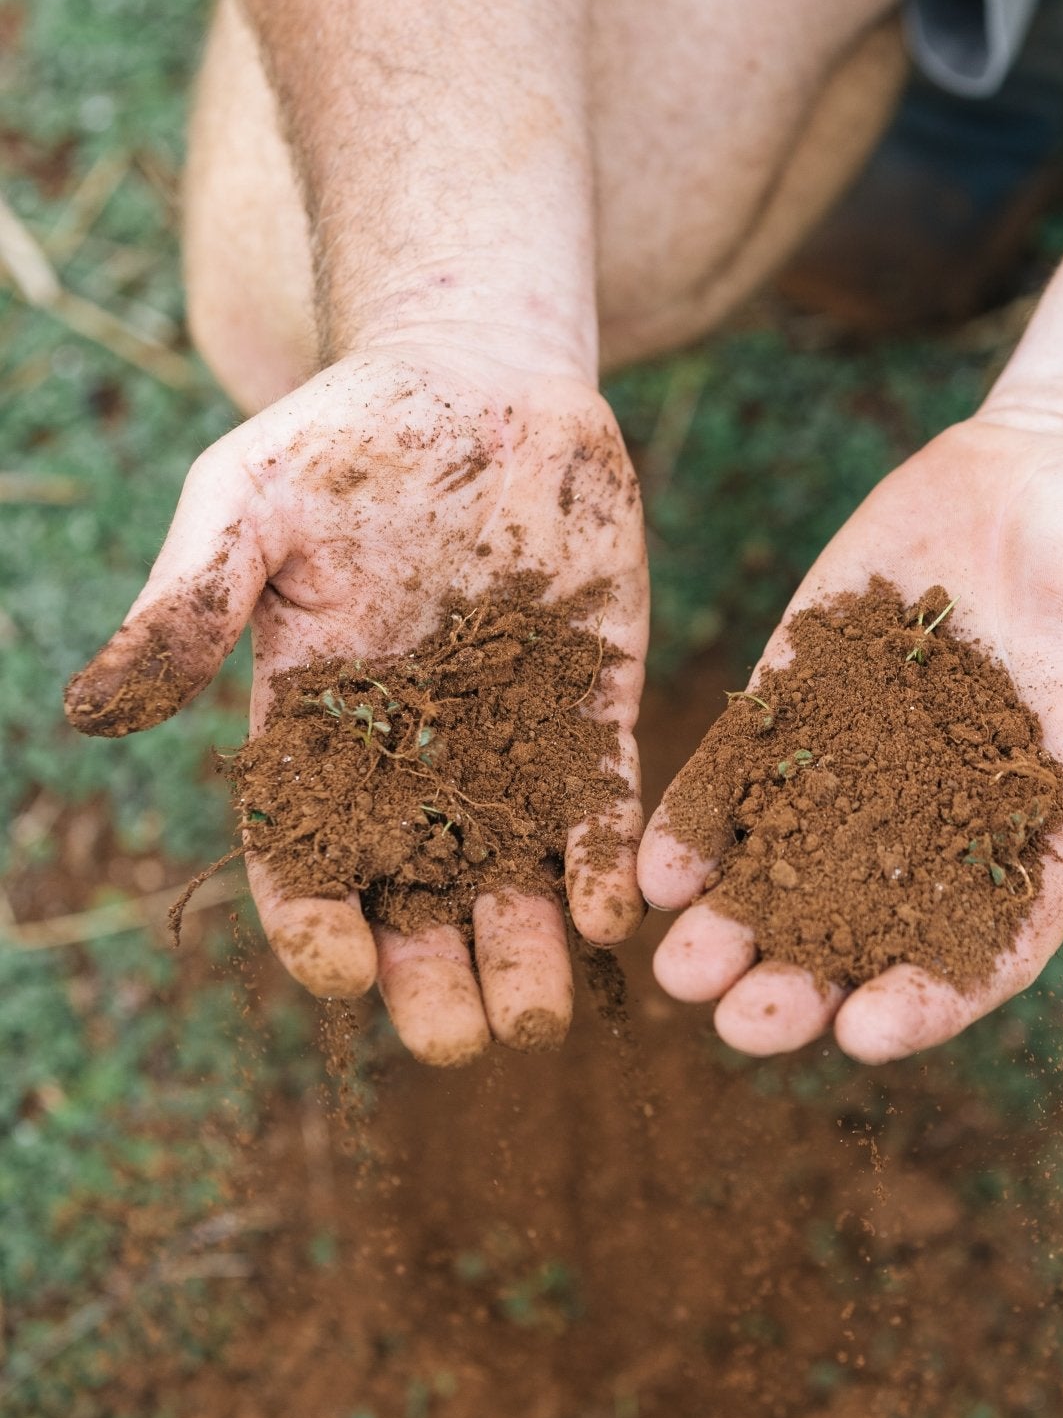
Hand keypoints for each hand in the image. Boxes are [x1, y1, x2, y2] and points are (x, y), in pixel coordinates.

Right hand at [66, 341, 647, 1064]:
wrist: (484, 380)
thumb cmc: (348, 436)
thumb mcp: (249, 504)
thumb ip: (191, 603)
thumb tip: (93, 708)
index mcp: (315, 732)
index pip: (306, 858)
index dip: (315, 922)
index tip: (338, 970)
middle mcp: (412, 762)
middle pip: (417, 900)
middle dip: (434, 977)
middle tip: (458, 1037)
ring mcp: (508, 744)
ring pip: (513, 880)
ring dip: (527, 952)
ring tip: (539, 1018)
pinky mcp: (592, 713)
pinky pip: (601, 812)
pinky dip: (606, 867)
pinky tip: (615, 914)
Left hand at [638, 405, 1062, 1061]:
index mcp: (1048, 830)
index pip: (985, 942)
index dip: (927, 996)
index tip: (863, 1032)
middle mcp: (946, 812)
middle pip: (867, 925)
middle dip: (802, 978)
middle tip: (743, 1021)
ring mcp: (868, 749)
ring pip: (791, 861)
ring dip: (734, 923)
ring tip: (677, 965)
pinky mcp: (809, 683)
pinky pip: (748, 767)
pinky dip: (706, 818)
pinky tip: (656, 863)